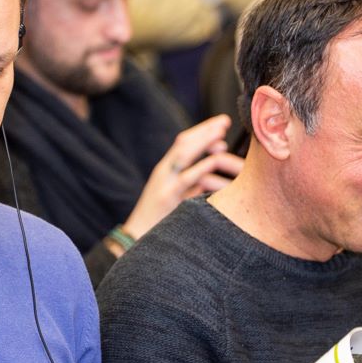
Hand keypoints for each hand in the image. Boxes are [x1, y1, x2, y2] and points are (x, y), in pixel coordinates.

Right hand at [120, 114, 243, 241]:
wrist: (135, 240)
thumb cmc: (160, 218)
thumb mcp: (174, 194)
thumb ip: (190, 179)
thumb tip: (216, 163)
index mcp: (165, 170)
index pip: (182, 142)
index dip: (202, 130)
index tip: (221, 122)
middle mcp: (163, 173)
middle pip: (183, 144)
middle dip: (205, 131)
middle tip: (225, 122)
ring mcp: (165, 185)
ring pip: (184, 157)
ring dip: (205, 146)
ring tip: (223, 140)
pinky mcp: (169, 200)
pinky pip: (188, 181)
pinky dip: (202, 170)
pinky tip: (215, 162)